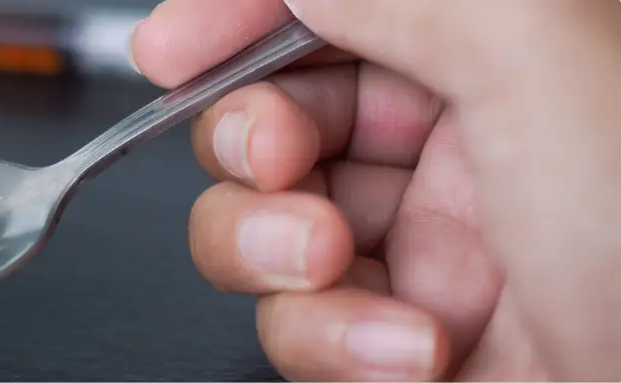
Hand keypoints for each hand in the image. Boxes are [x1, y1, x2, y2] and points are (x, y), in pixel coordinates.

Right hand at [131, 0, 620, 380]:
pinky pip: (302, 323)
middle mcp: (462, 143)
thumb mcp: (543, 62)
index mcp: (505, 49)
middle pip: (279, 112)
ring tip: (332, 267)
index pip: (335, 6)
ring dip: (276, 254)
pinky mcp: (401, 338)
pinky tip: (408, 351)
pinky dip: (332, 340)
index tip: (171, 42)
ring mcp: (428, 247)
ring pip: (268, 225)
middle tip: (270, 163)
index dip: (241, 11)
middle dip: (251, 142)